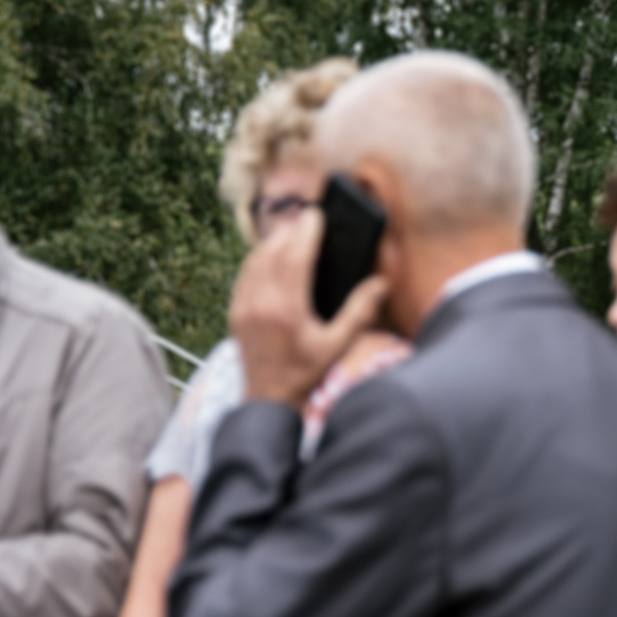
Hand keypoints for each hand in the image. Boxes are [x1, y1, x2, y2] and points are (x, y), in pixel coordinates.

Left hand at [228, 207, 390, 407]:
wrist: (269, 400)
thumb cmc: (305, 373)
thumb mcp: (338, 345)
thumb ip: (360, 312)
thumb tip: (380, 284)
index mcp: (287, 309)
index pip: (295, 257)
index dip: (306, 231)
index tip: (316, 215)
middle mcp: (261, 304)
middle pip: (273, 252)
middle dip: (289, 232)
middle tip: (305, 220)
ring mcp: (244, 307)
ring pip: (254, 261)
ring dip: (272, 243)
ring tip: (289, 233)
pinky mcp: (236, 313)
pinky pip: (243, 276)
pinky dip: (256, 260)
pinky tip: (269, 258)